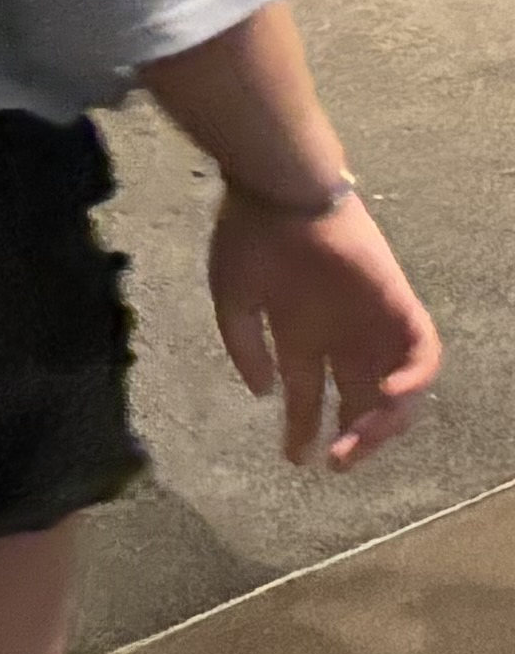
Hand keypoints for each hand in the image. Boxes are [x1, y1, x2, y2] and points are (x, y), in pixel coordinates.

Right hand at [210, 186, 443, 465]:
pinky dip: (414, 380)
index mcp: (302, 334)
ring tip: (359, 438)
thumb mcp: (230, 296)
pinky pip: (423, 354)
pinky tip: (387, 396)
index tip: (296, 459)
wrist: (279, 192)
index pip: (311, 394)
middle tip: (337, 461)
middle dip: (351, 438)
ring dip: (382, 421)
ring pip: (396, 389)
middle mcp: (341, 337)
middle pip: (359, 401)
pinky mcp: (399, 306)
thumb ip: (243, 346)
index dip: (303, 428)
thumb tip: (262, 392)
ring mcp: (373, 324)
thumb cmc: (248, 237)